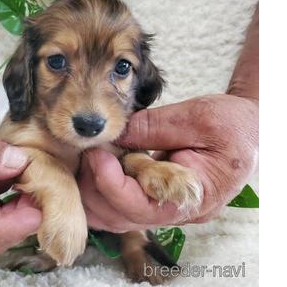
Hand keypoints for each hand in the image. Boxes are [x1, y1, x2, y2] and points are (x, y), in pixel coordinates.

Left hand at [79, 94, 257, 231]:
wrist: (249, 129)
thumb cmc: (232, 124)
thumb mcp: (198, 118)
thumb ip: (154, 127)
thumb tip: (114, 135)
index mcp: (194, 197)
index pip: (140, 207)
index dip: (111, 183)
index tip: (96, 154)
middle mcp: (177, 213)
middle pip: (121, 217)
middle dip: (95, 187)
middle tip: (86, 153)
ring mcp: (165, 209)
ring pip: (116, 217)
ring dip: (94, 191)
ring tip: (88, 158)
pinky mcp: (155, 200)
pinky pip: (120, 206)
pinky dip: (102, 190)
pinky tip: (95, 167)